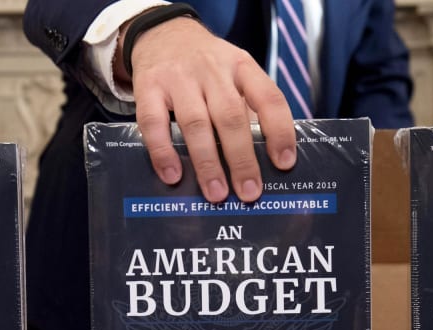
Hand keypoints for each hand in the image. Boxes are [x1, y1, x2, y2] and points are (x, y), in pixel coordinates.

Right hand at [116, 16, 296, 202]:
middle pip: (230, 116)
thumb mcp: (234, 75)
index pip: (268, 97)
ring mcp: (178, 77)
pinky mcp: (148, 87)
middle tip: (249, 192)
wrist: (162, 33)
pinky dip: (163, 152)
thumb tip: (265, 164)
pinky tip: (173, 175)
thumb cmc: (206, 68)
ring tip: (217, 193)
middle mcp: (212, 70)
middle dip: (242, 159)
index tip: (284, 163)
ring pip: (196, 123)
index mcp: (242, 66)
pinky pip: (153, 123)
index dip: (280, 131)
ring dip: (207, 162)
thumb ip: (248, 109)